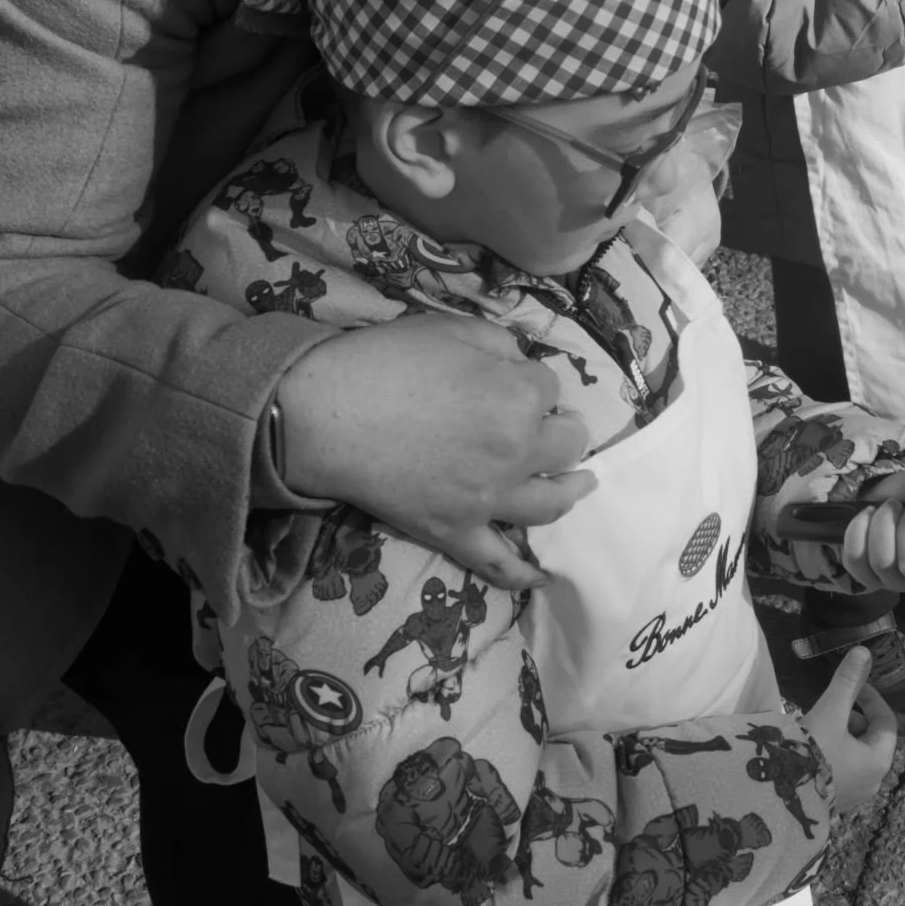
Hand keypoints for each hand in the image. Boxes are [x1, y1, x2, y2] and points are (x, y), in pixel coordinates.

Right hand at [274, 315, 596, 590]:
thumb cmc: (385, 361)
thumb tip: (520, 367)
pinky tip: (543, 576)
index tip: (510, 381)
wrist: (324, 413)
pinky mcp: (457, 532)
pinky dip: (523, 573)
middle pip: (566, 446)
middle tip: (551, 427)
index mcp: (521, 396)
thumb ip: (500, 346)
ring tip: (579, 485)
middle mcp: (517, 451)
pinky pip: (498, 561)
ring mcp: (489, 499)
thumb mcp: (451, 329)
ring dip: (570, 492)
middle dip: (562, 431)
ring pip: (551, 503)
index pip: (550, 389)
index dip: (531, 383)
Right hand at [803, 644, 896, 817]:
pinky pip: (841, 771)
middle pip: (871, 739)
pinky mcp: (834, 802)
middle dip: (853, 719)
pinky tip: (810, 750)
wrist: (778, 797)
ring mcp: (854, 795)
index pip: (886, 721)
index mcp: (879, 760)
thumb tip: (864, 652)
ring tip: (817, 728)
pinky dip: (832, 755)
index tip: (852, 686)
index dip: (871, 698)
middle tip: (830, 709)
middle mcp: (873, 781)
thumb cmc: (812, 753)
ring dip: (841, 737)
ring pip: (855, 755)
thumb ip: (847, 682)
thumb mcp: (830, 712)